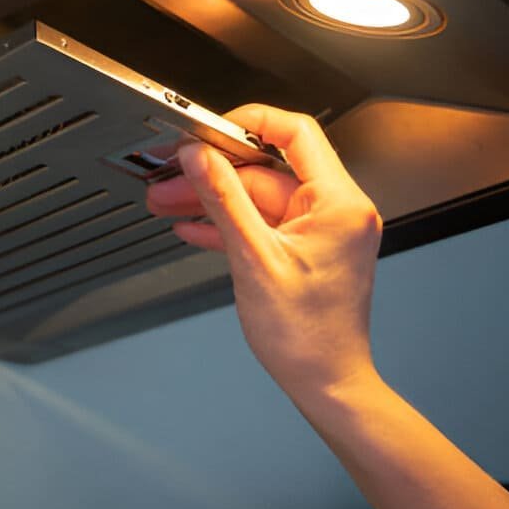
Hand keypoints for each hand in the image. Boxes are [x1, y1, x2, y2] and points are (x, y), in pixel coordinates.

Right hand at [147, 105, 382, 400]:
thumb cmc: (308, 336)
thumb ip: (223, 200)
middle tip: (173, 174)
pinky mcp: (305, 250)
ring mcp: (320, 231)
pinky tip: (194, 227)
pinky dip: (228, 224)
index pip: (295, 134)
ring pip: (257, 199)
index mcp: (338, 203)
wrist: (326, 383)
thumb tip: (200, 157)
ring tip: (169, 202)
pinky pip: (261, 224)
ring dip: (213, 200)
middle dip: (214, 174)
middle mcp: (336, 211)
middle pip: (266, 170)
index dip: (248, 124)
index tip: (210, 130)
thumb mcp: (253, 258)